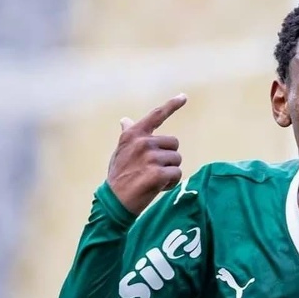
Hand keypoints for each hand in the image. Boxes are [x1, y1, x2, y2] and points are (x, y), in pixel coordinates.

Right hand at [107, 94, 186, 214]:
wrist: (114, 201)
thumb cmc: (119, 175)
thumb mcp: (120, 151)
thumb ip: (129, 135)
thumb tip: (126, 120)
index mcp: (134, 135)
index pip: (156, 115)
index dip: (172, 105)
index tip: (184, 96)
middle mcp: (142, 143)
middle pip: (174, 144)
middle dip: (168, 158)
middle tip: (152, 169)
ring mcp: (150, 158)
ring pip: (177, 160)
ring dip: (170, 172)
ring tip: (152, 179)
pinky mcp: (158, 174)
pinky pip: (177, 174)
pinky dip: (171, 183)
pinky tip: (157, 187)